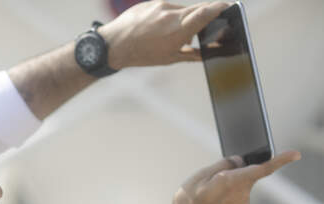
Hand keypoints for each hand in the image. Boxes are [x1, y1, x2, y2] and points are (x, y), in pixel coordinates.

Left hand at [100, 1, 230, 68]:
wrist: (114, 44)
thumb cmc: (141, 55)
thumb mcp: (169, 58)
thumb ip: (192, 54)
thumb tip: (209, 54)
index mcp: (178, 30)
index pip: (206, 12)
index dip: (219, 8)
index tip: (228, 6)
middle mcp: (171, 15)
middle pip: (197, 8)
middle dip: (205, 14)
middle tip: (209, 21)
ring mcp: (161, 6)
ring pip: (181, 9)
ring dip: (183, 18)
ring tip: (171, 33)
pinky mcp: (152, 2)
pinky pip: (167, 7)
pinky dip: (168, 16)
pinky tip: (158, 27)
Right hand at [169, 151, 301, 203]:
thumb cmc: (191, 203)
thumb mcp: (199, 177)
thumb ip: (221, 165)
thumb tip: (238, 160)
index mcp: (234, 181)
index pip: (264, 168)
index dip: (281, 160)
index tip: (296, 154)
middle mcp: (243, 192)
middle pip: (245, 173)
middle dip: (230, 172)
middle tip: (207, 181)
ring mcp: (242, 203)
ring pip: (239, 184)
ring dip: (225, 184)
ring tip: (204, 195)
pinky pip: (235, 194)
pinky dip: (225, 194)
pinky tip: (209, 202)